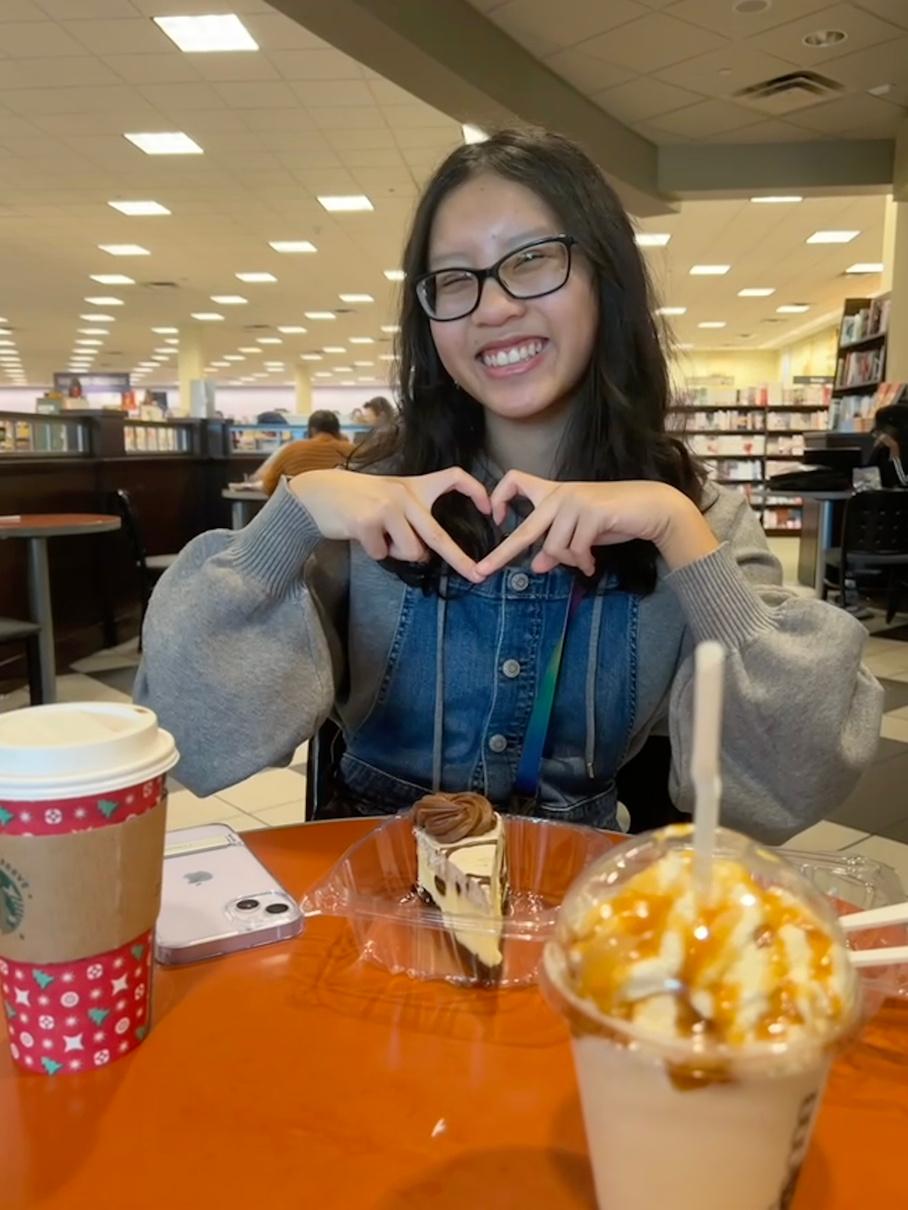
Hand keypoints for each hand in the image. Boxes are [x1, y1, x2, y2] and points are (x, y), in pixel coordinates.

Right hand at [290, 467, 490, 582]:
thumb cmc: (359, 500)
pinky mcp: (368, 522)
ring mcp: (387, 508)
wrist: (319, 492)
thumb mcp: (390, 497)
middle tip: (477, 575)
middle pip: (439, 534)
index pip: (454, 477)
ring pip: (410, 552)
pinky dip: (374, 552)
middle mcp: (404, 495)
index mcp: (415, 487)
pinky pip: (383, 554)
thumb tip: (425, 553)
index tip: (488, 508)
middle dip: (460, 559)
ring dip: (397, 553)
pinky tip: (361, 534)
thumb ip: (412, 518)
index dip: (476, 490)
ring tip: (379, 535)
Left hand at [475, 471, 717, 577]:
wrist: (652, 508)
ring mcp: (575, 502)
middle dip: (501, 553)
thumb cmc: (615, 518)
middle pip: (524, 529)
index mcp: (553, 492)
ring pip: (555, 548)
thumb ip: (558, 547)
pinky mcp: (591, 513)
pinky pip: (576, 550)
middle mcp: (560, 494)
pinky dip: (583, 562)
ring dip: (570, 561)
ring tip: (584, 562)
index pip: (514, 480)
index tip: (495, 519)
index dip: (499, 498)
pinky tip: (592, 564)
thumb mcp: (581, 535)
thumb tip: (536, 566)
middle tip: (481, 572)